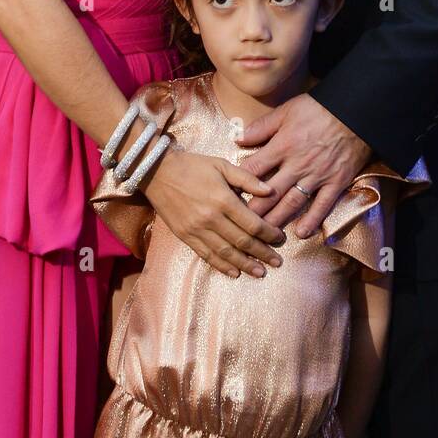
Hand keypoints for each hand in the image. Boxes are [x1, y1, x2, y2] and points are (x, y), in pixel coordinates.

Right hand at [143, 150, 285, 277]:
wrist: (157, 172)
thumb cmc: (193, 166)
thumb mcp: (222, 165)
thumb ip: (247, 179)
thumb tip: (271, 191)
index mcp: (223, 199)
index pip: (253, 223)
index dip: (269, 233)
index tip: (280, 239)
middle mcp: (211, 218)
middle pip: (243, 241)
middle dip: (262, 253)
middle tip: (277, 262)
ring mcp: (197, 230)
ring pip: (226, 253)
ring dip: (245, 264)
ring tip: (261, 272)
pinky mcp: (185, 236)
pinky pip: (207, 255)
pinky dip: (222, 266)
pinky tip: (234, 273)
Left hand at [236, 94, 371, 236]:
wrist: (356, 112)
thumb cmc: (320, 108)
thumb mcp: (286, 110)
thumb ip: (262, 127)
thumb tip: (238, 138)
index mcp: (282, 146)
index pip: (254, 168)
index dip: (240, 182)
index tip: (228, 194)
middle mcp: (297, 164)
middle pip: (270, 192)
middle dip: (254, 210)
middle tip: (239, 224)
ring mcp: (317, 175)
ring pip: (293, 202)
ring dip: (277, 219)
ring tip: (264, 234)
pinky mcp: (336, 182)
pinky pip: (322, 205)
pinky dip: (312, 220)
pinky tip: (301, 233)